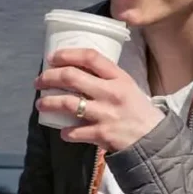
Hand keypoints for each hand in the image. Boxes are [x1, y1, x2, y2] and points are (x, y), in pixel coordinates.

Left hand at [34, 48, 164, 151]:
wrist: (153, 139)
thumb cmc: (137, 109)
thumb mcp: (127, 86)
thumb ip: (106, 78)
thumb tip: (76, 70)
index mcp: (119, 77)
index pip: (90, 57)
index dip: (68, 54)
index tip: (53, 57)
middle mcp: (111, 92)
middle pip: (72, 77)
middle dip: (49, 77)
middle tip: (39, 81)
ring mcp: (106, 114)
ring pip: (68, 104)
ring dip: (49, 103)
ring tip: (40, 104)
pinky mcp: (102, 134)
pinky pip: (75, 132)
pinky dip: (66, 132)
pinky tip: (63, 131)